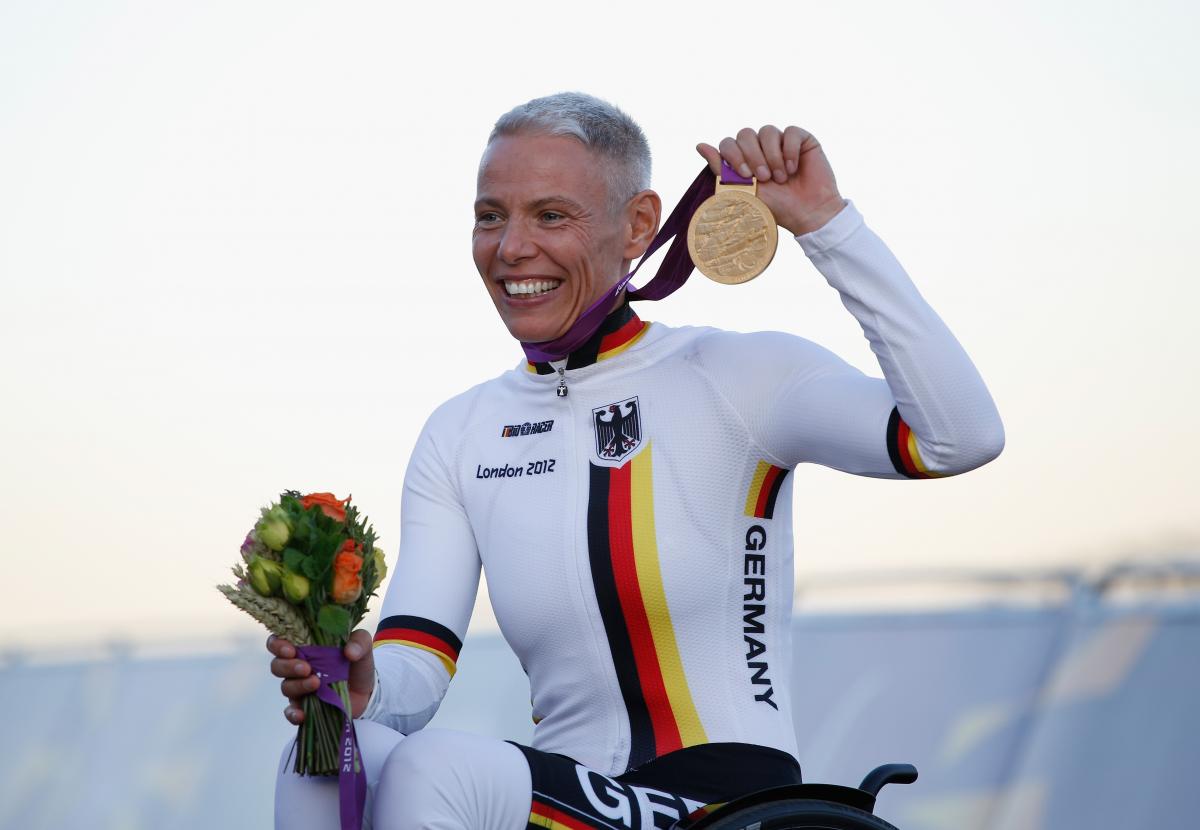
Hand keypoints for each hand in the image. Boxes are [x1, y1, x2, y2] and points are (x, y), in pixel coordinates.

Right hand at [268, 629, 375, 722]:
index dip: (277, 645)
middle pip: (277, 666)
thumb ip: (359, 642)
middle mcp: (296, 667)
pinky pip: (291, 712)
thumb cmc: (357, 664)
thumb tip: (350, 652)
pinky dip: (293, 713)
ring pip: (286, 687)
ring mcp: (299, 689)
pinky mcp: (305, 707)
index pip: (279, 642)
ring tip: (316, 683)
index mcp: (305, 647)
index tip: (290, 649)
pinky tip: (302, 714)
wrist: (367, 692)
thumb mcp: (363, 647)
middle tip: (306, 668)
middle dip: (288, 666)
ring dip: (298, 685)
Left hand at [697, 125, 845, 235]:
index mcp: (744, 159)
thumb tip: (699, 145)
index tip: (746, 176)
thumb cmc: (776, 206)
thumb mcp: (743, 189)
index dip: (734, 155)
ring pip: (767, 131)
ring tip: (781, 177)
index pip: (729, 143)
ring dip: (772, 155)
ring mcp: (781, 142)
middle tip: (764, 177)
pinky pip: (790, 131)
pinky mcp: (801, 139)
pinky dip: (790, 151)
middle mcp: (761, 147)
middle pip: (745, 134)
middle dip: (752, 155)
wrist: (807, 212)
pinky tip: (793, 168)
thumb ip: (721, 167)